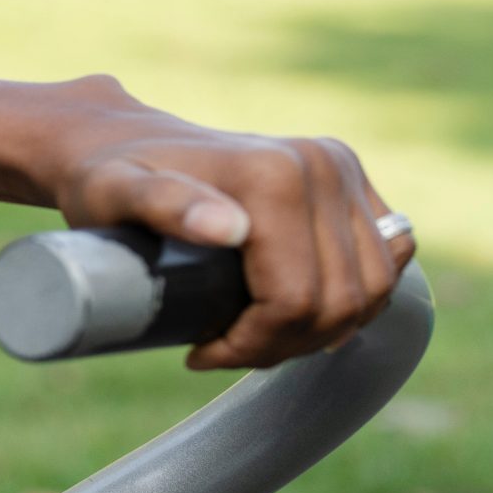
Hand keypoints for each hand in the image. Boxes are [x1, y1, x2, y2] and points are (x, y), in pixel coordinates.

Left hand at [28, 75, 416, 370]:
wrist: (121, 139)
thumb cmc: (107, 179)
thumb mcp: (114, 194)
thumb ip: (164, 204)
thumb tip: (232, 229)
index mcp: (274, 176)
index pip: (296, 299)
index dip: (254, 344)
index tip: (202, 353)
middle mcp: (321, 165)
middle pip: (339, 301)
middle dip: (284, 344)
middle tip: (225, 350)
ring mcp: (342, 169)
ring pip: (371, 290)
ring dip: (321, 330)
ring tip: (256, 335)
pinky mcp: (352, 179)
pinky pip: (385, 260)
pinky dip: (353, 299)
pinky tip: (301, 310)